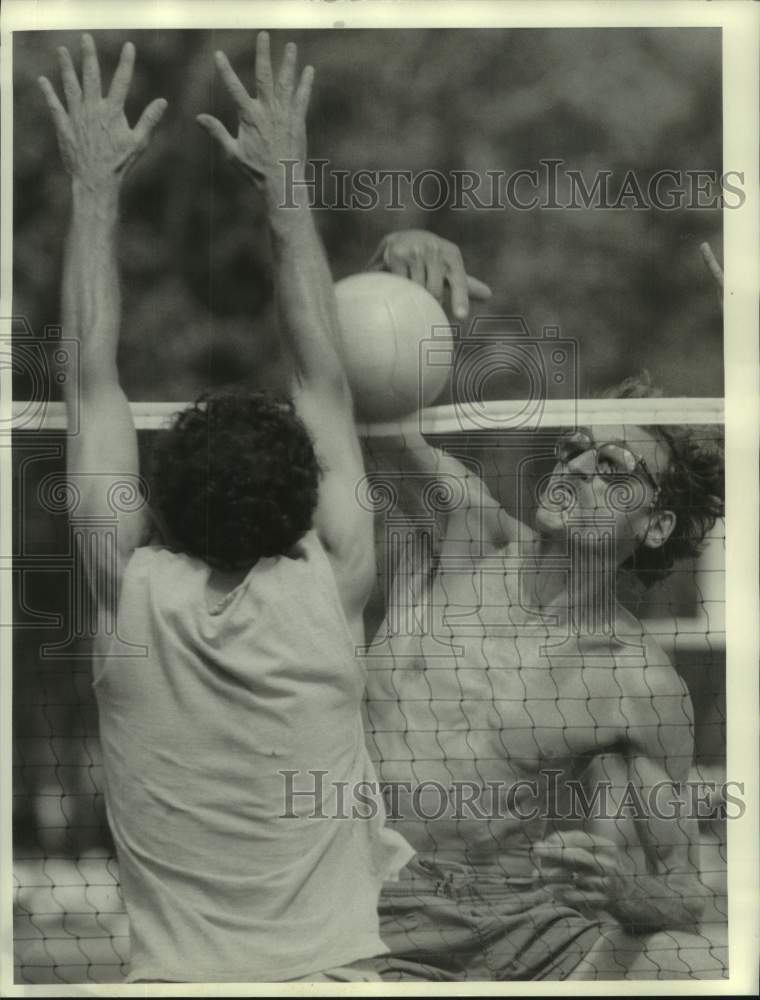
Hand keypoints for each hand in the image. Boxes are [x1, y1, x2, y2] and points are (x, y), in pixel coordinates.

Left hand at [38, 34, 166, 192]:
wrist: (95, 180)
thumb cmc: (120, 164)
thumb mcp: (139, 142)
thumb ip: (149, 119)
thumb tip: (163, 101)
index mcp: (113, 111)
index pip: (122, 81)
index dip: (126, 62)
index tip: (129, 46)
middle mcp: (93, 108)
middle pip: (91, 76)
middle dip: (89, 55)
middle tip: (86, 38)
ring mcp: (77, 115)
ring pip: (70, 86)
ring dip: (66, 67)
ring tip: (62, 51)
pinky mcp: (64, 126)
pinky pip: (54, 105)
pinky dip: (48, 93)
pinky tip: (43, 81)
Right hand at [197, 33, 313, 198]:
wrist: (281, 182)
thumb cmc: (255, 171)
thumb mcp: (231, 152)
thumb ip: (217, 131)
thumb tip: (198, 118)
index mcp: (249, 116)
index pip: (234, 87)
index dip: (225, 70)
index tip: (218, 54)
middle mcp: (267, 110)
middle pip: (264, 76)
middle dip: (263, 54)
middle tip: (264, 35)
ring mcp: (284, 114)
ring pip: (286, 83)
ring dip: (288, 63)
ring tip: (291, 46)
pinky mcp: (298, 121)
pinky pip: (302, 98)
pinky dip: (305, 83)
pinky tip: (309, 70)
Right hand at [368, 230, 491, 319]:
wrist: (400, 238)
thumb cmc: (430, 259)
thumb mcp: (448, 268)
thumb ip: (465, 284)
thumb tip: (488, 295)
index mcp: (452, 255)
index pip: (459, 281)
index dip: (460, 299)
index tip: (461, 316)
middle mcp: (435, 249)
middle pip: (434, 292)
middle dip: (428, 302)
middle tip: (422, 299)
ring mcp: (415, 251)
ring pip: (416, 289)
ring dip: (410, 295)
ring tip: (406, 287)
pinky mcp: (397, 255)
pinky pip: (401, 284)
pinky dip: (398, 288)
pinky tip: (396, 283)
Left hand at [533, 830, 637, 910]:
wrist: (632, 898)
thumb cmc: (605, 871)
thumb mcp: (598, 854)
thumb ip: (575, 847)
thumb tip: (546, 843)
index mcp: (608, 847)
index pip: (580, 838)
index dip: (558, 839)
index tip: (542, 841)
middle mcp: (610, 864)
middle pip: (577, 856)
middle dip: (553, 853)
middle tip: (535, 850)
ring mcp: (608, 884)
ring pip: (574, 878)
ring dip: (553, 877)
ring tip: (537, 876)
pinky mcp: (604, 902)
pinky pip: (579, 897)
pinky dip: (562, 894)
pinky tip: (551, 891)